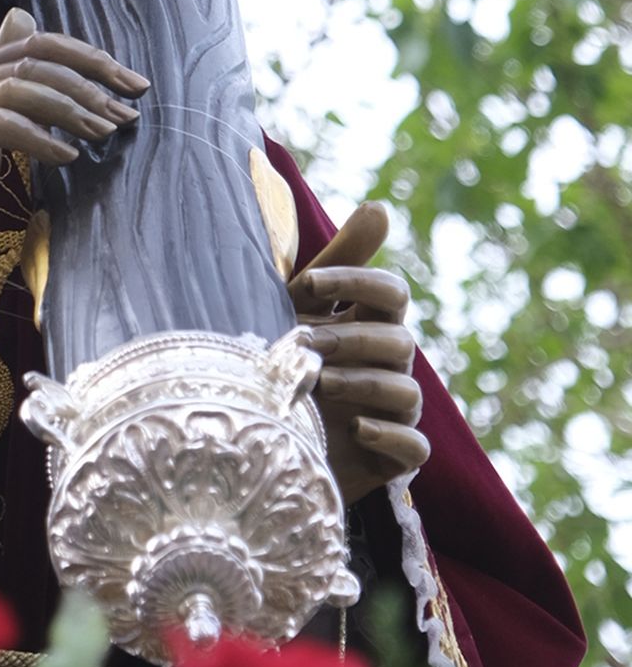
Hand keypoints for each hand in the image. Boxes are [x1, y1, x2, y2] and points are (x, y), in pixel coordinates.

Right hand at [0, 7, 148, 285]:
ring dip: (69, 108)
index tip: (135, 86)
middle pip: (35, 61)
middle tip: (126, 115)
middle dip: (89, 85)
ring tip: (104, 134)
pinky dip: (37, 136)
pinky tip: (68, 156)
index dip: (91, 59)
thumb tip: (27, 23)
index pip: (41, 43)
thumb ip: (18, 90)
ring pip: (18, 87)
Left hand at [288, 202, 428, 505]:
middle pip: (399, 341)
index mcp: (367, 324)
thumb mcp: (292, 310)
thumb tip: (381, 208)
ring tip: (316, 384)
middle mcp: (387, 366)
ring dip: (361, 383)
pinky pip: (414, 446)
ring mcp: (393, 413)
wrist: (251, 439)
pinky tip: (355, 428)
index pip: (391, 293)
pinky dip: (389, 435)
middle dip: (348, 339)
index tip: (306, 285)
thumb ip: (337, 262)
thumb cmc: (276, 363)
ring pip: (406, 391)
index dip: (357, 282)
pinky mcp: (390, 459)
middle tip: (301, 344)